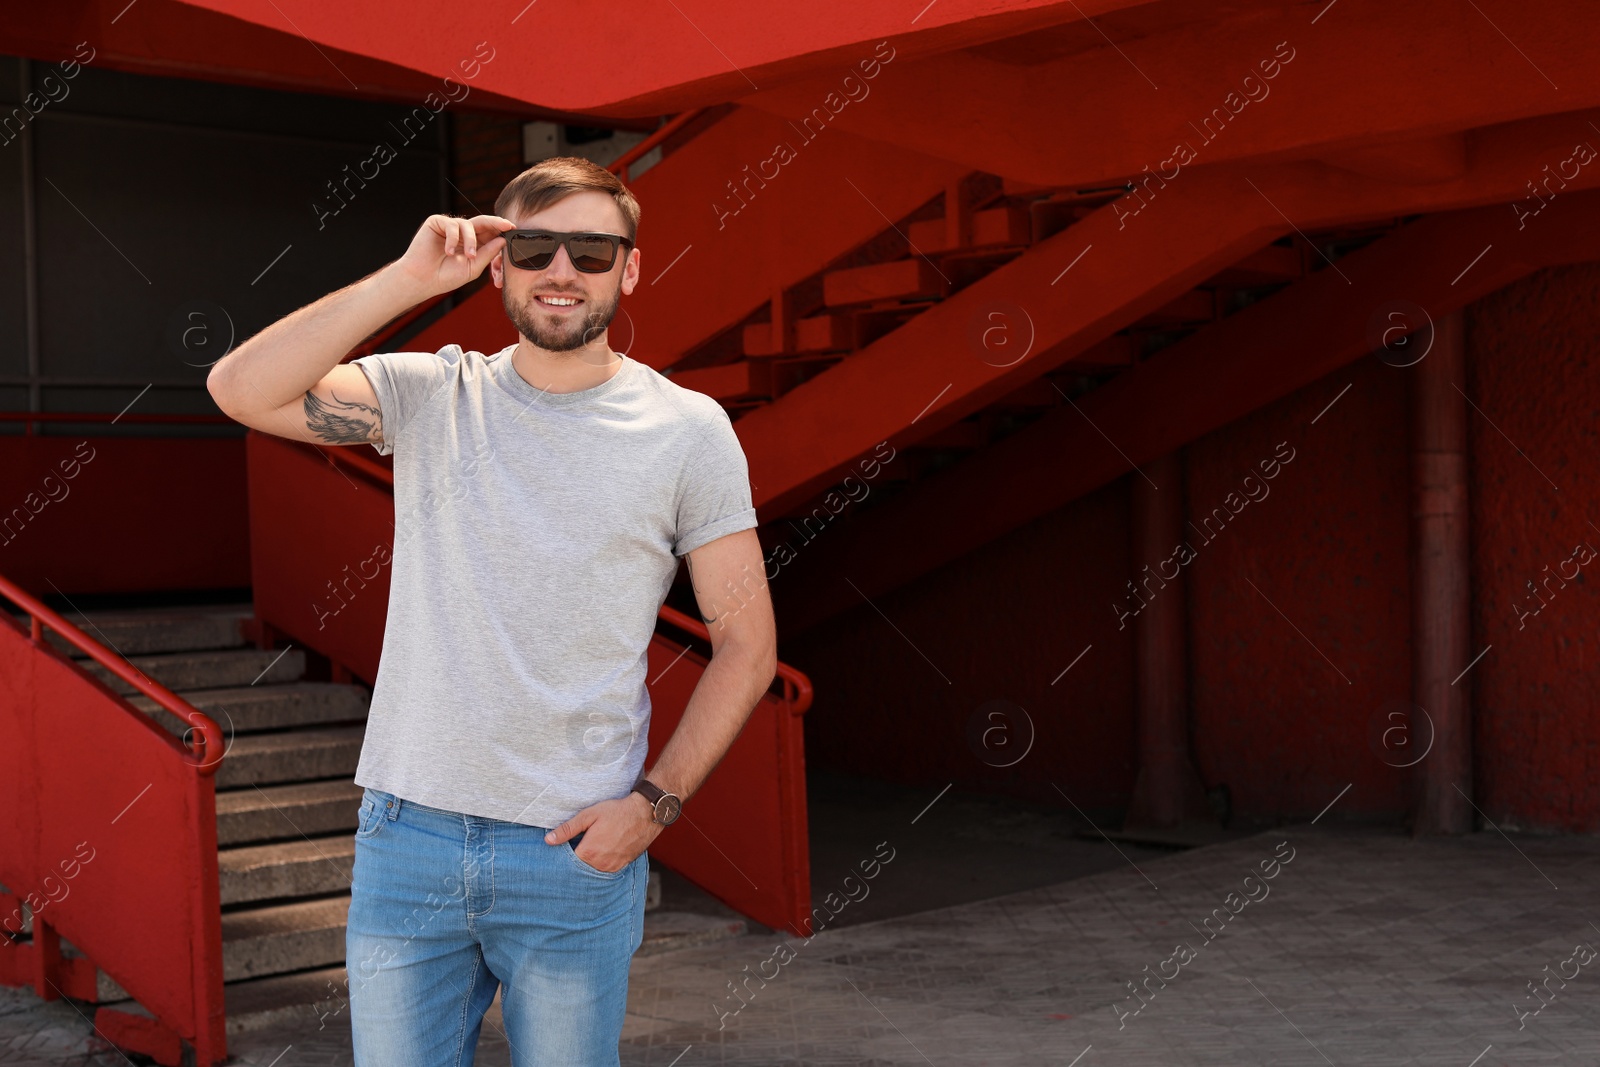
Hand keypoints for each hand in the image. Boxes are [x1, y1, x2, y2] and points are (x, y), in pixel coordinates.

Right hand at [392, 213, 516, 298]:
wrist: (423, 280)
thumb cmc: (446, 276)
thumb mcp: (473, 267)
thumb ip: (488, 253)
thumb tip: (503, 240)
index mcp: (473, 243)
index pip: (490, 233)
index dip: (501, 230)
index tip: (515, 229)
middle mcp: (463, 233)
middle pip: (483, 222)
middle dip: (496, 223)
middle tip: (508, 225)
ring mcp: (450, 227)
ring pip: (468, 225)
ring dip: (471, 240)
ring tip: (468, 256)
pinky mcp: (437, 223)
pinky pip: (452, 224)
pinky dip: (453, 238)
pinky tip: (448, 251)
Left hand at [545, 792, 661, 872]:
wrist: (645, 814)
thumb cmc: (617, 812)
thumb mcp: (589, 815)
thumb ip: (568, 829)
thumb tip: (548, 840)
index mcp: (588, 852)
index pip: (567, 860)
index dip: (566, 850)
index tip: (568, 842)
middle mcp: (599, 864)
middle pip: (579, 866)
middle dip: (578, 856)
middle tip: (582, 841)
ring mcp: (611, 867)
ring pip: (592, 868)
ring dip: (590, 860)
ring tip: (595, 843)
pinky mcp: (621, 866)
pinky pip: (605, 869)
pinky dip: (601, 862)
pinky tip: (604, 848)